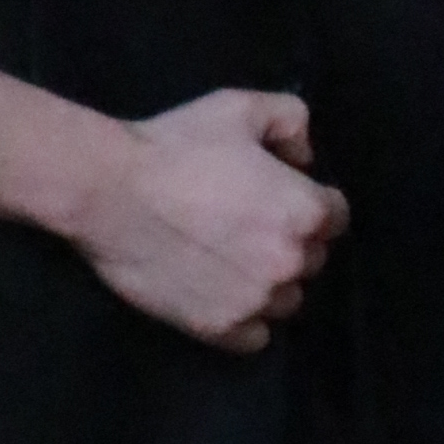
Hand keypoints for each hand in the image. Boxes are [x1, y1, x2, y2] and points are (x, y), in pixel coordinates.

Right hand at [72, 88, 349, 351]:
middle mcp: (290, 263)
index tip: (276, 197)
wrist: (108, 191)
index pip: (336, 217)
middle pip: (312, 260)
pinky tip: (220, 293)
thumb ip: (290, 119)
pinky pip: (255, 337)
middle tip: (246, 226)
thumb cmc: (174, 146)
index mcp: (305, 211)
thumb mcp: (239, 107)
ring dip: (269, 284)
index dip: (308, 202)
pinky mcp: (219, 329)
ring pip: (286, 301)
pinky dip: (244, 319)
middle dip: (289, 243)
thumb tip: (305, 157)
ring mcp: (256, 301)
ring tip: (231, 262)